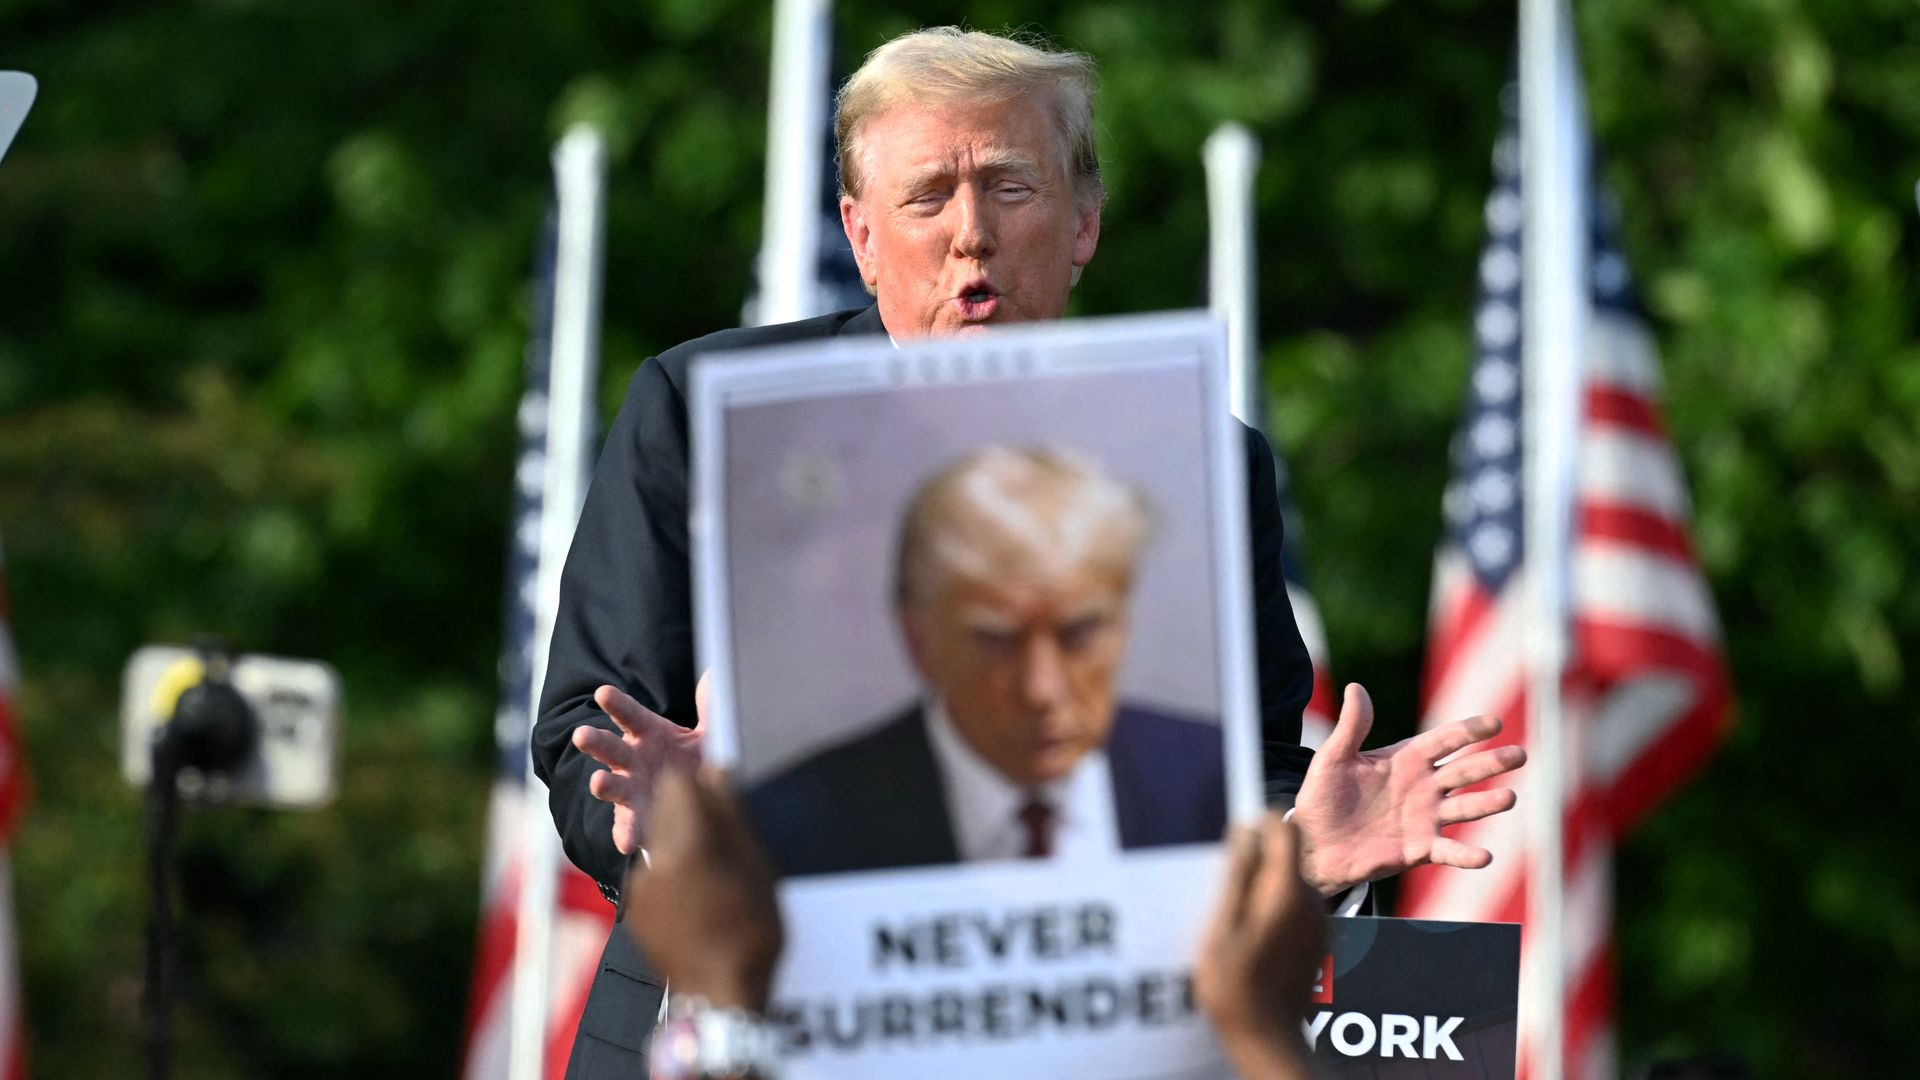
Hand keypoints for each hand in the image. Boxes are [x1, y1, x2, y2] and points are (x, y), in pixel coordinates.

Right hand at [571, 678, 707, 853]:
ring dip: (603, 786)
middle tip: (581, 735)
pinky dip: (626, 834)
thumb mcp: (708, 732)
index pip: (629, 714)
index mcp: (647, 733)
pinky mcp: (638, 818)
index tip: (602, 693)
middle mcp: (633, 759)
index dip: (616, 704)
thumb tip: (716, 674)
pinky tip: (626, 844)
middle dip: (596, 742)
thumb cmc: (694, 758)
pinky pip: (628, 826)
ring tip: (597, 783)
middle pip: (610, 748)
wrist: (699, 798)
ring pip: (613, 786)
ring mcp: (632, 789)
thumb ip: (711, 707)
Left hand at [623, 766, 784, 1011]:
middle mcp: (653, 861)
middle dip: (689, 810)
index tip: (721, 796)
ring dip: (681, 841)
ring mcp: (640, 888)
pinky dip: (671, 873)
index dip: (701, 783)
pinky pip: (652, 872)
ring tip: (714, 875)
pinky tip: (698, 899)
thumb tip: (715, 771)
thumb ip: (731, 815)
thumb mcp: (757, 867)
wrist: (722, 995)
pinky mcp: (635, 910)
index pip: (679, 783)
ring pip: (658, 839)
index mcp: (687, 846)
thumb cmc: (752, 932)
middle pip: (664, 808)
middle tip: (721, 836)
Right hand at [1195, 814, 1323, 1079]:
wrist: (1268, 1040)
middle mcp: (1313, 901)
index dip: (1258, 824)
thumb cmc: (1235, 987)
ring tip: (1234, 917)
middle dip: (1256, 860)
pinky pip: (1298, 905)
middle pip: (1287, 855)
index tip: (1232, 841)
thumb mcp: (1221, 928)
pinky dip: (1275, 907)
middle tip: (1223, 887)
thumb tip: (1244, 830)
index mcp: (1288, 892)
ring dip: (1264, 886)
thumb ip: (1236, 876)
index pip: (1285, 828)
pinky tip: (1252, 936)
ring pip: (1291, 881)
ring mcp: (1321, 922)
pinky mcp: (1320, 940)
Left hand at [1291, 683, 1525, 895]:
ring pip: (1464, 808)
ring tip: (1510, 797)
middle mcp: (1422, 787)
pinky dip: (1467, 855)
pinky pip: (1448, 851)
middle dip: (1491, 762)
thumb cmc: (1322, 797)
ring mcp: (1424, 818)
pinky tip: (1484, 856)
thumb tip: (1357, 687)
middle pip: (1463, 771)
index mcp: (1405, 760)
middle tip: (1520, 754)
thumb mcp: (1333, 758)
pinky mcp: (1418, 849)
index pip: (1443, 740)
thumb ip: (1351, 727)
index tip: (1494, 722)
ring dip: (1487, 803)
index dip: (1468, 731)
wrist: (1313, 843)